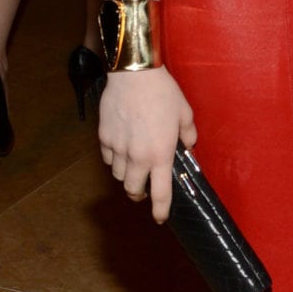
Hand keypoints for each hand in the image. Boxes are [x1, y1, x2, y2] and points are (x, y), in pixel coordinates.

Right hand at [97, 67, 196, 222]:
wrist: (133, 73)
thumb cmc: (162, 91)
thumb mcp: (184, 113)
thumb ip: (188, 134)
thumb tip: (188, 146)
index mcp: (161, 154)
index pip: (160, 193)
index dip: (160, 210)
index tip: (160, 218)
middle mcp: (137, 156)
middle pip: (132, 189)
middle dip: (138, 193)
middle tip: (144, 187)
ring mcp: (118, 148)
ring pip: (117, 174)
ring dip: (126, 174)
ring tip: (133, 163)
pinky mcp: (104, 137)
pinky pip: (107, 157)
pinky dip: (113, 158)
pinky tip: (121, 146)